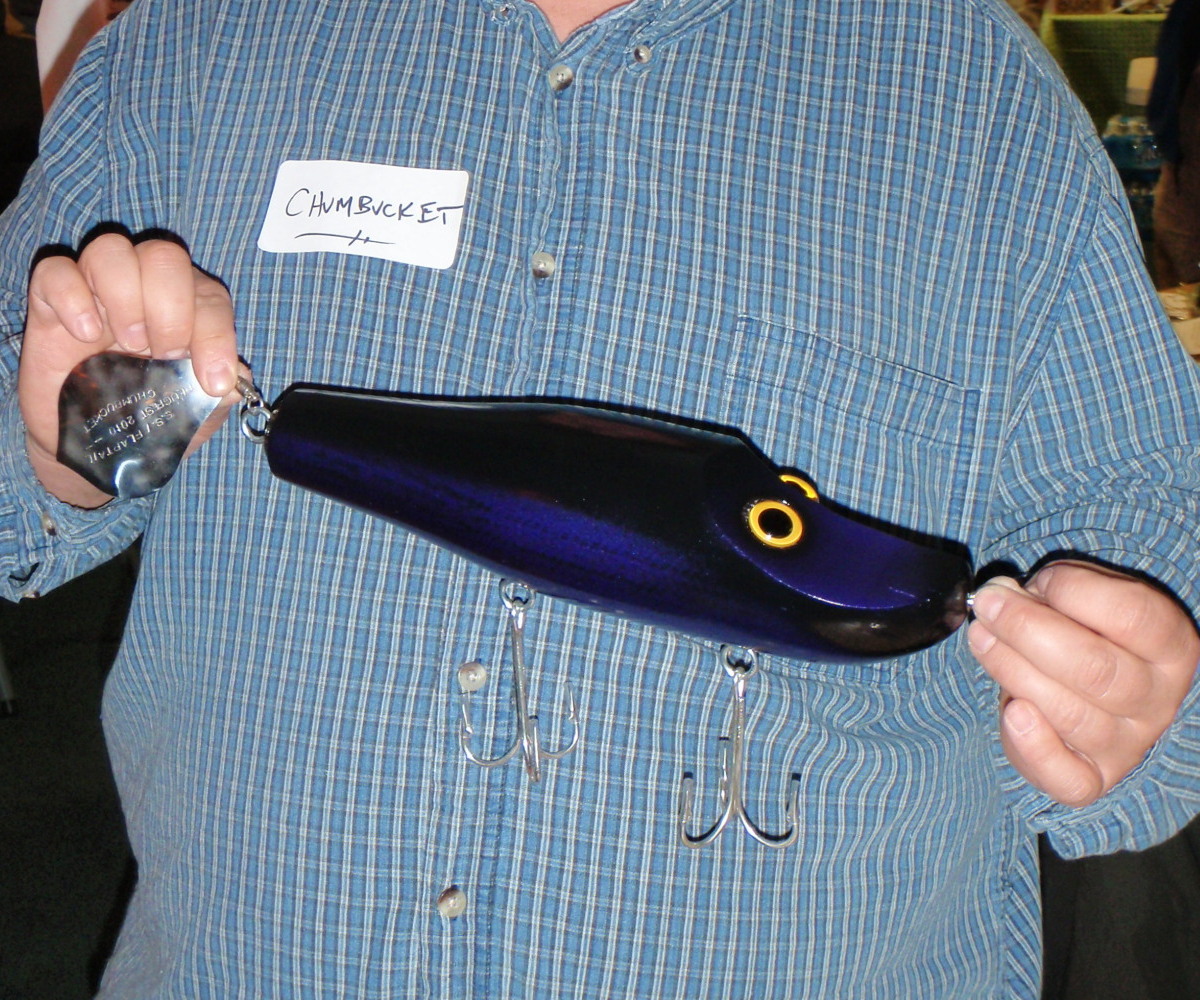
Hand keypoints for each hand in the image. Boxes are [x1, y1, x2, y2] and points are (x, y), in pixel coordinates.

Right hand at [18, 233, 239, 507]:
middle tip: (164, 354)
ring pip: (111, 249)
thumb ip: (216, 396)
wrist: (91, 449)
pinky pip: (54, 271)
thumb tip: (238, 380)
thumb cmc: (147, 419)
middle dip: (172, 306)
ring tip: (129, 344)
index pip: (210, 296)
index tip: (214, 381)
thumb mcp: (190, 415)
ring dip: (126, 295)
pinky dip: (72, 297)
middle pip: (164, 256)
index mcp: (187, 309)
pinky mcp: (49, 303)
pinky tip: (84, 334)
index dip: (217, 334)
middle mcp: (143, 289)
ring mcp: (95, 290)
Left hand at [969, 561, 1199, 806]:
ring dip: (1013, 670)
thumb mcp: (1079, 601)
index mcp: (1170, 646)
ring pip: (1072, 715)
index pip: (1132, 615)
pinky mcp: (1093, 777)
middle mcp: (1157, 699)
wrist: (1086, 690)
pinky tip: (1012, 712)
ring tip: (981, 639)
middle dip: (1027, 630)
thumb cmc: (1082, 634)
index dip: (1075, 591)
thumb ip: (1052, 591)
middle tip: (989, 605)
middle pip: (1096, 670)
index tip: (1037, 581)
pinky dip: (1034, 748)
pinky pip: (1069, 780)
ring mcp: (1128, 744)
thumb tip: (1002, 594)